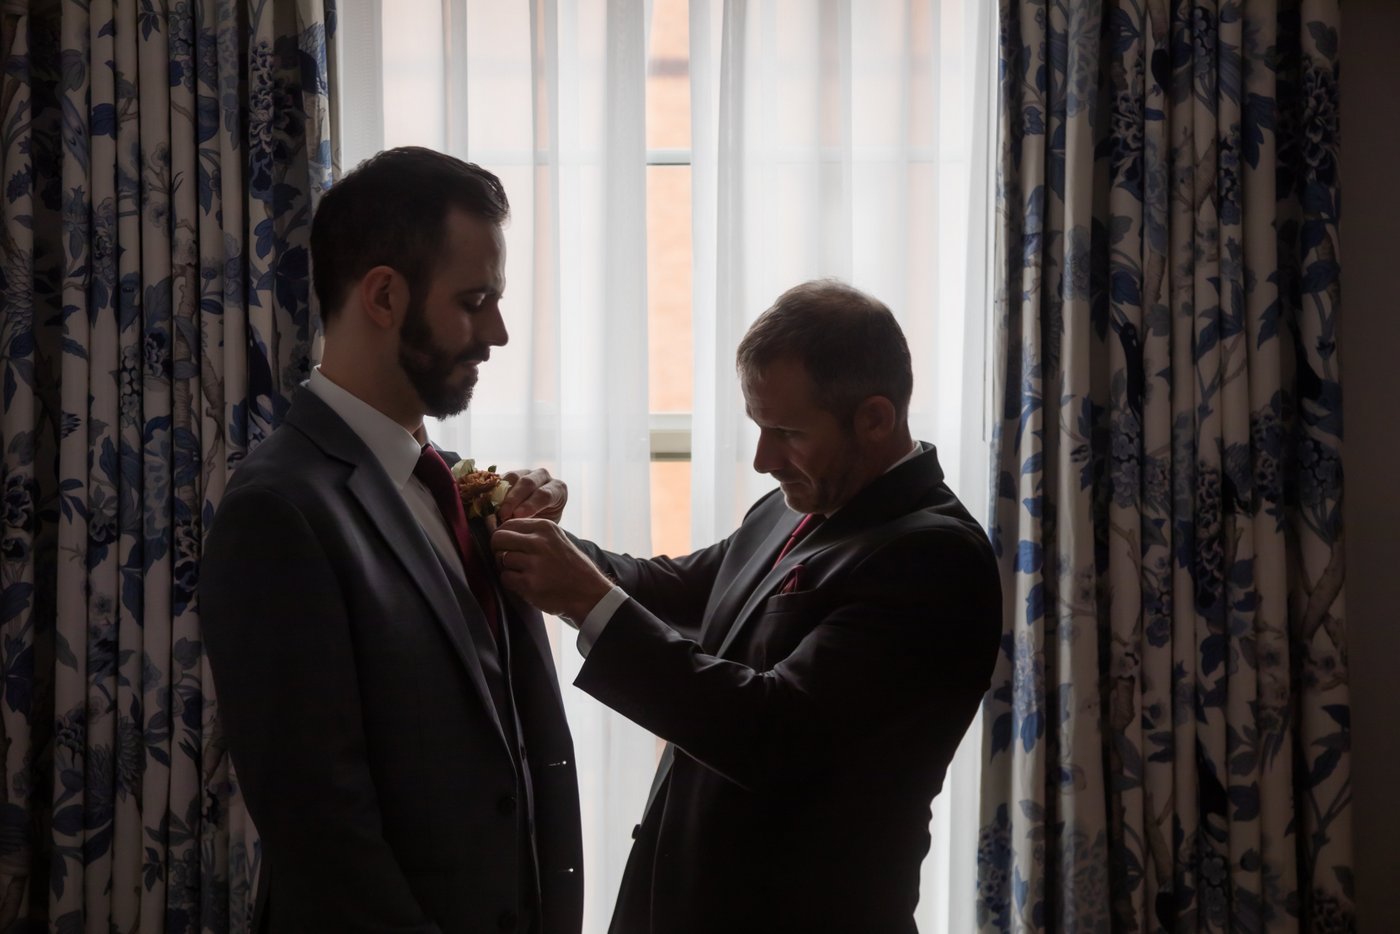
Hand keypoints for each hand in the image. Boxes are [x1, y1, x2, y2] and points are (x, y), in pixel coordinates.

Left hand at [491, 518, 612, 619]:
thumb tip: (500, 532)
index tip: (508, 546)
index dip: (503, 537)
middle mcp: (539, 542)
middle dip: (497, 550)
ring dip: (508, 569)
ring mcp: (534, 563)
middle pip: (498, 538)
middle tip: (506, 559)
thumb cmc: (569, 566)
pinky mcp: (529, 583)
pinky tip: (526, 584)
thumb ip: (532, 534)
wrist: (588, 592)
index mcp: (545, 527)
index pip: (508, 524)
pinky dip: (512, 583)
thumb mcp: (556, 539)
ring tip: (524, 573)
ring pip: (501, 560)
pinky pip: (505, 578)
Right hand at [497, 468, 566, 522]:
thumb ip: (534, 523)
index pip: (545, 494)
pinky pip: (500, 478)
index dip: (530, 505)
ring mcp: (526, 473)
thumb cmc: (543, 523)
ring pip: (513, 477)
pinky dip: (493, 490)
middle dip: (514, 500)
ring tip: (495, 510)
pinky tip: (487, 503)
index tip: (518, 516)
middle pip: (528, 483)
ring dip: (502, 495)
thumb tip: (515, 527)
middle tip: (504, 515)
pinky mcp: (510, 474)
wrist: (537, 518)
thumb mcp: (543, 525)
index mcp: (557, 489)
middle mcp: (543, 477)